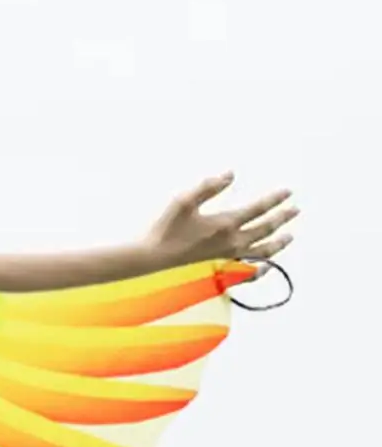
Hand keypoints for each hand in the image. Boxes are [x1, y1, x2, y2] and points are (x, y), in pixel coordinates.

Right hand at [145, 174, 296, 274]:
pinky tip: (268, 266)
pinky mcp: (222, 272)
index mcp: (225, 223)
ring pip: (263, 251)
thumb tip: (230, 174)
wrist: (152, 261)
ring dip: (279, 242)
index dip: (275, 199)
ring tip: (289, 236)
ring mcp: (229, 259)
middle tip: (295, 209)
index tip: (288, 191)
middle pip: (266, 228)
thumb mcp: (183, 201)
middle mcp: (233, 242)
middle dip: (283, 217)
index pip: (259, 208)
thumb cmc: (164, 230)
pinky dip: (262, 269)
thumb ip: (208, 186)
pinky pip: (249, 272)